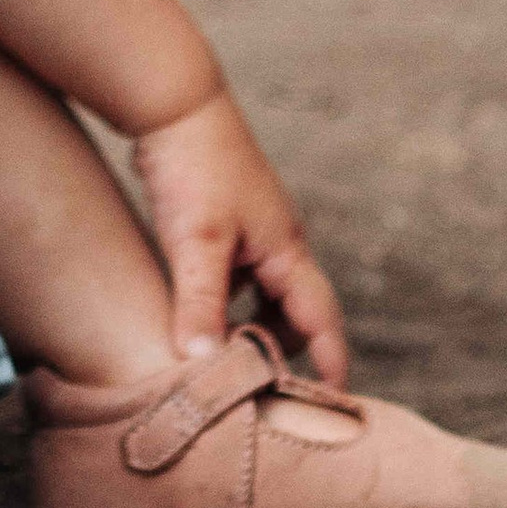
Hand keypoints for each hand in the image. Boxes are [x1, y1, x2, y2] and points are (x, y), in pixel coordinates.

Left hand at [130, 91, 349, 381]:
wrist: (172, 104)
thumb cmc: (194, 168)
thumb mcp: (196, 243)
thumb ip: (200, 303)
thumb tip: (201, 363)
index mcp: (286, 250)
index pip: (320, 318)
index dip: (329, 360)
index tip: (334, 403)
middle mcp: (277, 243)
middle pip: (295, 312)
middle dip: (286, 350)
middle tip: (265, 392)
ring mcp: (251, 231)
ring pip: (263, 295)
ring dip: (251, 327)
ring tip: (223, 360)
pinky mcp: (223, 222)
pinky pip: (236, 277)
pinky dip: (225, 303)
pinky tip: (194, 315)